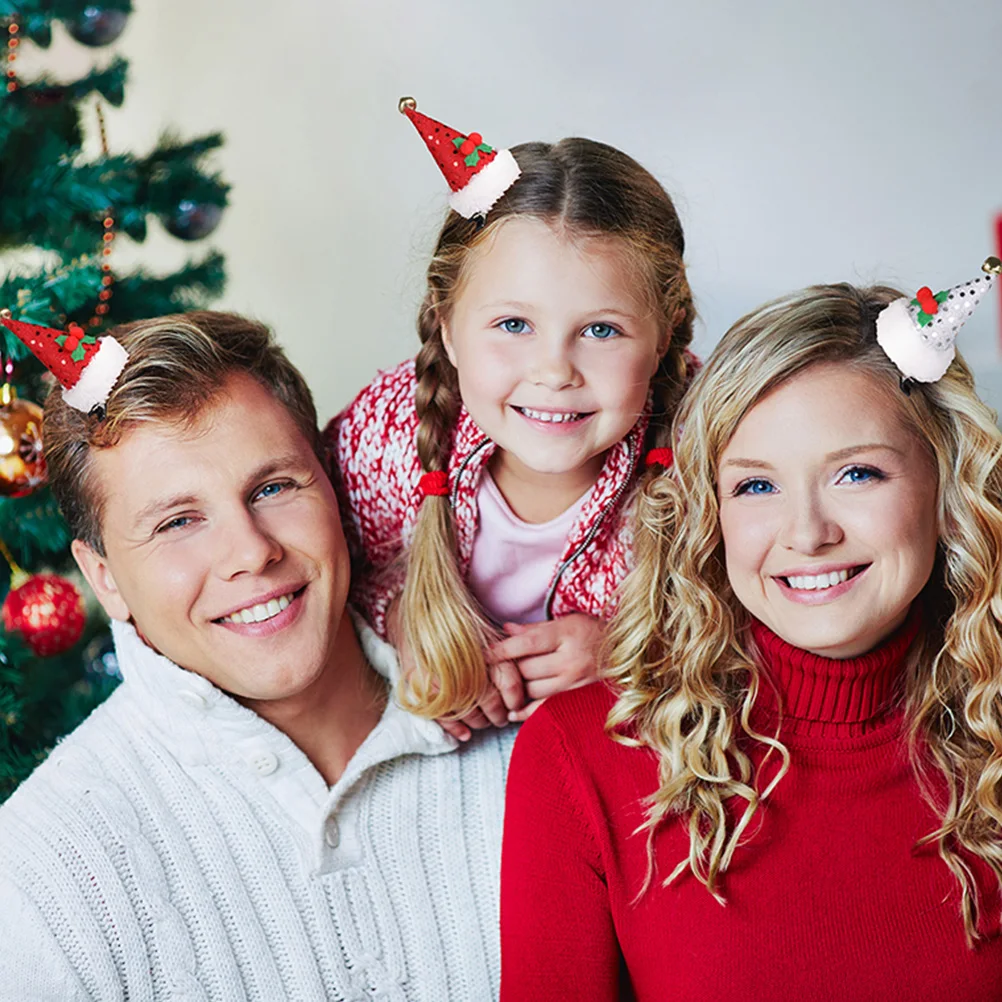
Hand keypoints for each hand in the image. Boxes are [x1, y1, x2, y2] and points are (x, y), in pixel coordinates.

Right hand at [386, 596, 525, 741]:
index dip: (515, 700)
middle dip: (498, 715)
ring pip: (470, 713)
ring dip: (479, 722)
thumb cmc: (458, 624)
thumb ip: (506, 651)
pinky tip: (465, 733)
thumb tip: (527, 678)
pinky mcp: (425, 688)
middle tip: (500, 718)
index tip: (515, 706)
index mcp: (486, 648)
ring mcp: (446, 678)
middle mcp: (467, 664)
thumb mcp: (486, 630)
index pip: (510, 683)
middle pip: (491, 702)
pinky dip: (456, 728)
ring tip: (483, 721)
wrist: (420, 613)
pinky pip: (444, 717)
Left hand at [487, 613, 604, 721]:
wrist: (625, 653)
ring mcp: (574, 683)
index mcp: (566, 635)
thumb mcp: (567, 621)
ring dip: (515, 688)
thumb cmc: (592, 632)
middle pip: (526, 669)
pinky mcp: (576, 700)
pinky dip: (525, 712)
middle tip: (495, 667)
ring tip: (504, 683)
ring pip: (531, 689)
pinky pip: (544, 709)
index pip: (527, 643)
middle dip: (508, 668)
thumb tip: (505, 629)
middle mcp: (570, 660)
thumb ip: (535, 628)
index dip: (502, 649)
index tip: (483, 653)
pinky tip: (512, 712)